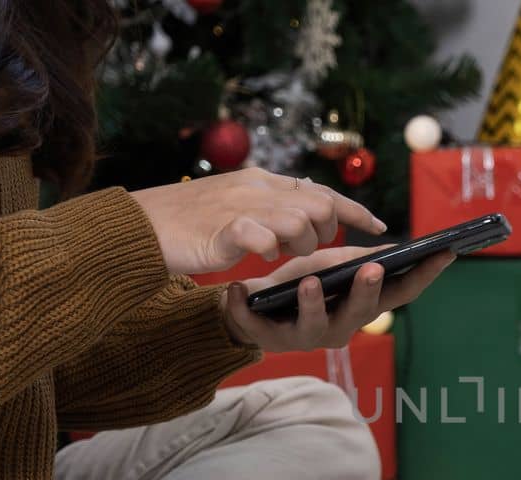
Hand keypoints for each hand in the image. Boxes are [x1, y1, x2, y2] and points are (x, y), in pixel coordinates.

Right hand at [130, 168, 385, 274]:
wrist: (139, 226)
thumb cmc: (188, 223)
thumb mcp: (237, 205)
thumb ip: (271, 206)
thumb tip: (309, 215)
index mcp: (261, 181)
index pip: (321, 190)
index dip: (354, 210)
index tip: (380, 226)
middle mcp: (256, 188)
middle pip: (319, 206)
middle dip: (325, 234)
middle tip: (306, 250)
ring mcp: (241, 207)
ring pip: (301, 220)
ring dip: (300, 244)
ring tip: (280, 254)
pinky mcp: (224, 230)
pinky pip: (265, 238)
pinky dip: (271, 251)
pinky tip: (260, 257)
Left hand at [217, 245, 455, 351]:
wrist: (252, 306)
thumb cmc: (301, 285)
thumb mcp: (332, 266)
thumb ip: (361, 260)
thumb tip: (397, 249)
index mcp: (361, 307)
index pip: (401, 293)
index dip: (425, 275)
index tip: (446, 252)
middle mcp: (340, 328)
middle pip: (360, 314)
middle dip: (367, 292)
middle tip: (373, 269)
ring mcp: (305, 337)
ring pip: (314, 325)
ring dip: (313, 303)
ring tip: (309, 281)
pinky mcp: (267, 338)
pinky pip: (257, 325)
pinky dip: (246, 307)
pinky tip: (238, 288)